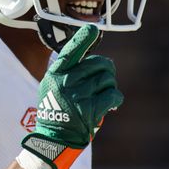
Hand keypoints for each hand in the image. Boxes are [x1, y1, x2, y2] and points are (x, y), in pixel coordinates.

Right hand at [21, 24, 122, 168]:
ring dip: (110, 86)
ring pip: (108, 79)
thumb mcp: (53, 86)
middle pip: (99, 64)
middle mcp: (65, 82)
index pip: (71, 50)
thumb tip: (96, 59)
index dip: (83, 38)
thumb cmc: (57, 109)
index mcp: (55, 73)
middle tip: (105, 78)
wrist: (54, 139)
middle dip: (107, 70)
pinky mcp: (89, 110)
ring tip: (103, 94)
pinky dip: (116, 98)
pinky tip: (112, 103)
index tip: (92, 29)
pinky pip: (113, 95)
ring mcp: (77, 96)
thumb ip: (69, 71)